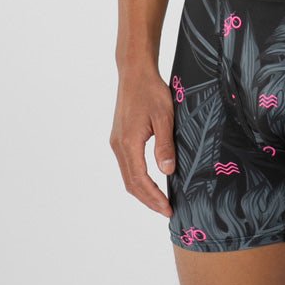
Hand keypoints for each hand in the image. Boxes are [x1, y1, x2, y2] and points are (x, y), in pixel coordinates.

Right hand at [109, 65, 175, 216]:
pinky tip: (151, 184)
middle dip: (148, 200)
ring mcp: (117, 142)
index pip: (140, 179)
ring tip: (160, 203)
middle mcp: (118, 145)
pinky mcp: (119, 139)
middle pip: (131, 183)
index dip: (154, 197)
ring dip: (143, 192)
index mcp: (128, 142)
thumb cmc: (151, 91)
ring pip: (127, 177)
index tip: (167, 209)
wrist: (134, 73)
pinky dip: (139, 180)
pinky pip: (127, 167)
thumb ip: (165, 146)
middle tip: (166, 211)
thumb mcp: (164, 117)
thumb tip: (167, 171)